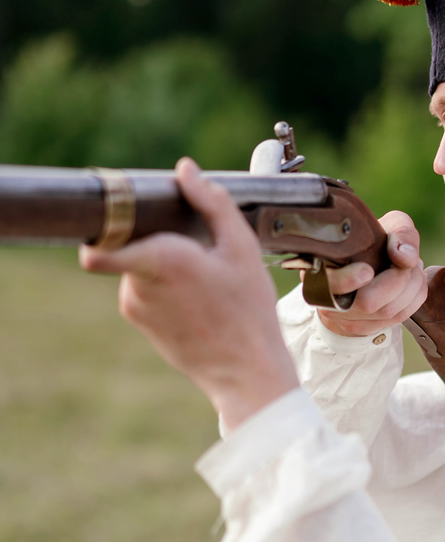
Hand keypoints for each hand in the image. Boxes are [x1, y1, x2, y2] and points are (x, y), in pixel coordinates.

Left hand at [79, 158, 298, 430]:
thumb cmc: (248, 310)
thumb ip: (212, 202)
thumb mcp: (242, 248)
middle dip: (160, 240)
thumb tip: (185, 169)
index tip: (124, 214)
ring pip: (141, 267)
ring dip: (166, 266)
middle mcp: (137, 286)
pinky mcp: (142, 325)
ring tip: (207, 282)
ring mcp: (135, 308)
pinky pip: (146, 292)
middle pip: (133, 243)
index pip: (98, 245)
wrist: (246, 371)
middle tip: (200, 252)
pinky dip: (168, 289)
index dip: (103, 223)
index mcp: (159, 260)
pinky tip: (201, 301)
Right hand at [317, 210, 426, 336]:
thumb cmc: (375, 241)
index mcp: (320, 269)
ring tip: (412, 268)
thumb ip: (400, 234)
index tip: (367, 270)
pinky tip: (413, 282)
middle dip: (399, 278)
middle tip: (407, 260)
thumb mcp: (387, 225)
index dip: (346, 280)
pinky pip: (400, 317)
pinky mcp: (365, 328)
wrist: (367, 262)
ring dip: (412, 286)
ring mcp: (346, 319)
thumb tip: (405, 259)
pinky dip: (415, 297)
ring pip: (388, 311)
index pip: (326, 283)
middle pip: (368, 302)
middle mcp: (327, 299)